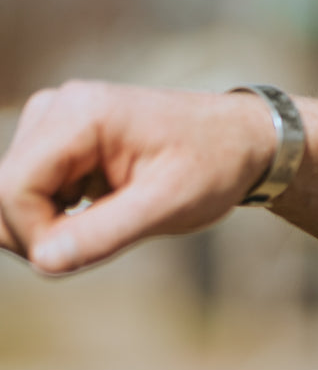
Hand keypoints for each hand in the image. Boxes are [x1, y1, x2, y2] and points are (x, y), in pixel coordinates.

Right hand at [0, 81, 275, 273]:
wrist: (241, 140)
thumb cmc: (214, 166)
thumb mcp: (169, 205)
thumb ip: (105, 233)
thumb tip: (44, 261)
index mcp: (81, 115)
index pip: (13, 187)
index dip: (34, 235)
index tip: (77, 258)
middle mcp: (56, 109)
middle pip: (4, 191)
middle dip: (39, 234)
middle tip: (99, 247)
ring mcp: (53, 122)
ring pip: (14, 195)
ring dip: (51, 226)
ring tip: (114, 225)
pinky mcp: (58, 141)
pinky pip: (32, 191)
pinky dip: (58, 216)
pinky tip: (105, 213)